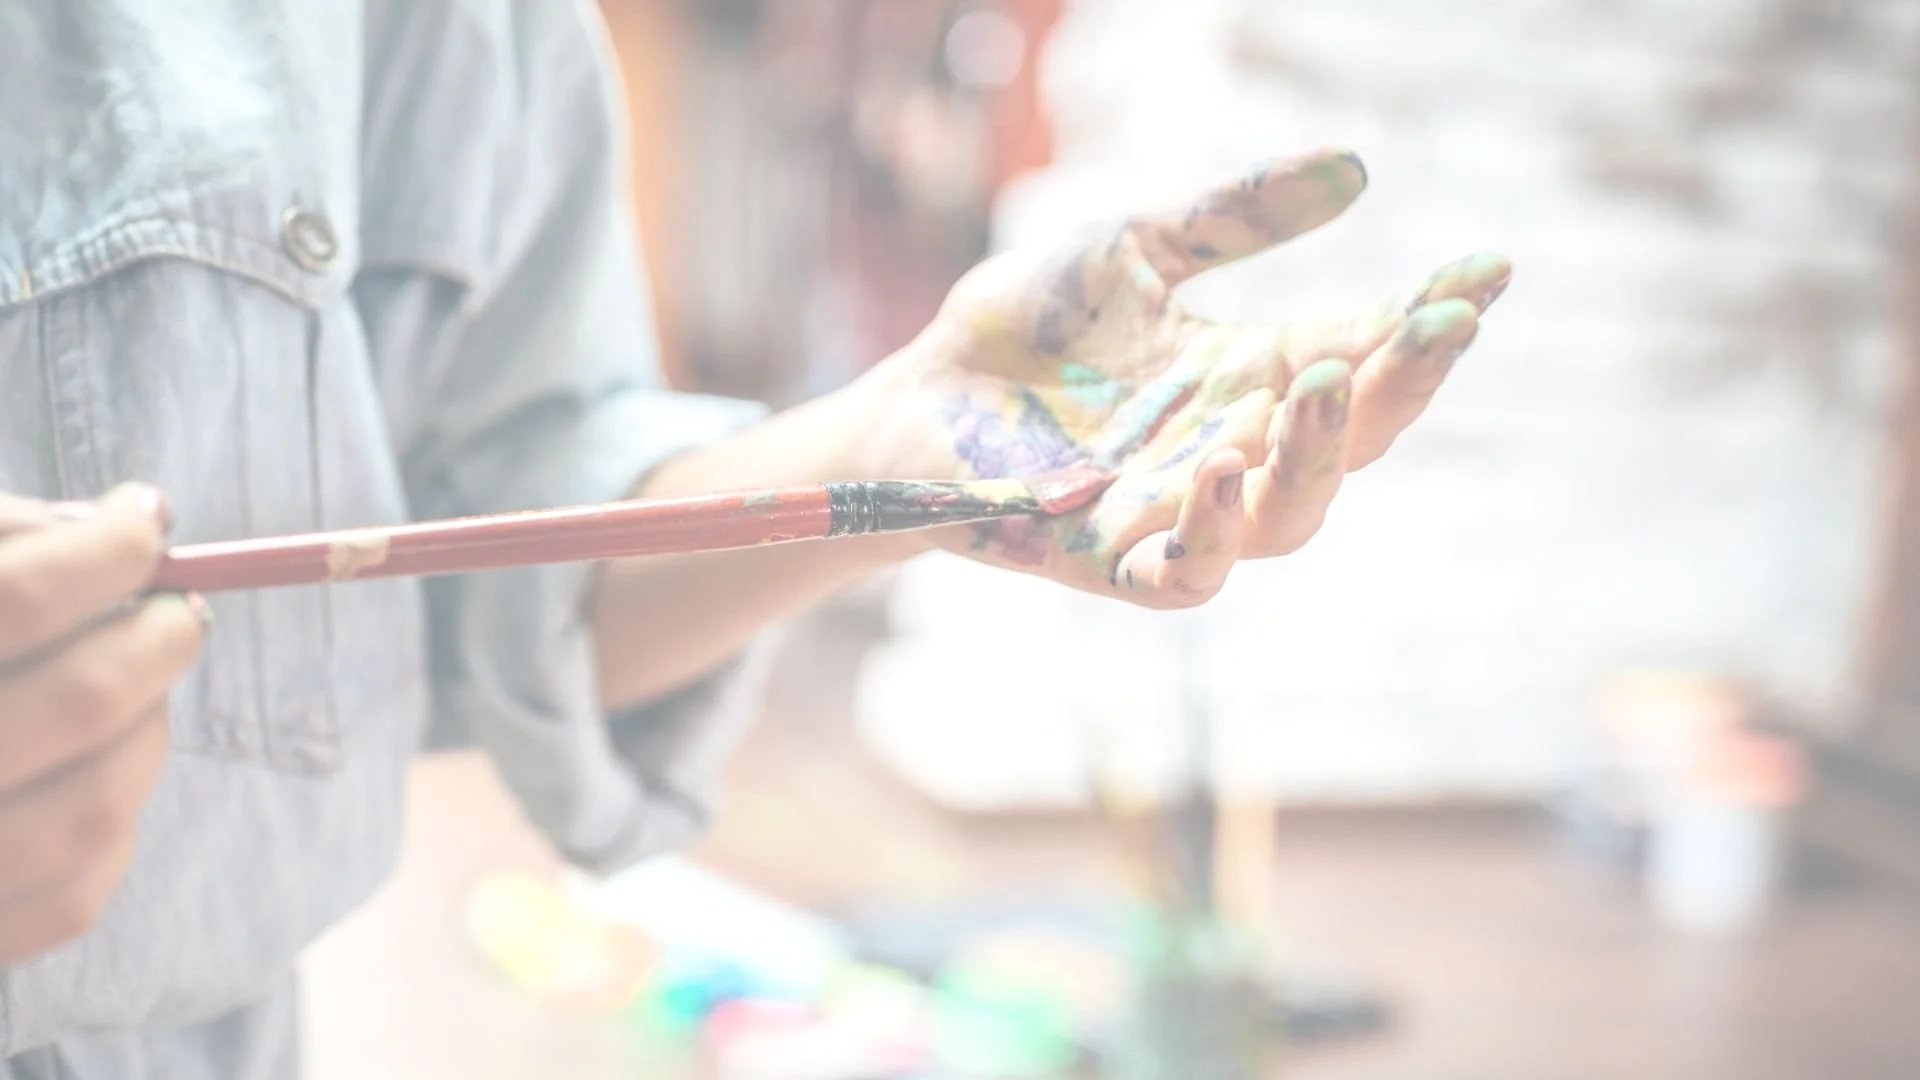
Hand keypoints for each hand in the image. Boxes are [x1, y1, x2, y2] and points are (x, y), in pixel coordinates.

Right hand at [0, 485, 207, 964]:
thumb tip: (116, 526)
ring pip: (95, 807)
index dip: (104, 551)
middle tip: (175, 607)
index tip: (145, 519)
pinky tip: (94, 768)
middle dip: (154, 638)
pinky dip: (112, 819)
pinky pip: (74, 893)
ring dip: (146, 728)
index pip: (17, 601)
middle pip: (79, 700)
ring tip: (132, 686)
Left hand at [862, 147, 1510, 606]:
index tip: (1490, 269)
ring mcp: (1176, 512)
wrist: (916, 395)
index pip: (1363, 352)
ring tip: (1324, 384)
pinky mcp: (1108, 559)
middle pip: (1349, 443)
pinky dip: (1213, 535)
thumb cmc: (1027, 331)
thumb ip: (1233, 216)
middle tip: (1438, 322)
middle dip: (1402, 386)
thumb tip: (1356, 166)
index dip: (1429, 320)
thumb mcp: (1134, 248)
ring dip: (1317, 459)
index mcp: (1250, 377)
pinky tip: (1221, 471)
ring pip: (1288, 518)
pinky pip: (1185, 573)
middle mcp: (1233, 450)